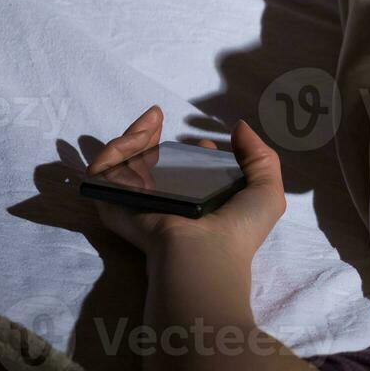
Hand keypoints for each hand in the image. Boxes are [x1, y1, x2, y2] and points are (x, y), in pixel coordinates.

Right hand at [85, 105, 286, 256]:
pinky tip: (136, 137)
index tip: (203, 143)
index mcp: (194, 201)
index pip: (182, 173)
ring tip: (150, 121)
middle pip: (147, 163)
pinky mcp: (115, 204)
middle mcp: (165, 201)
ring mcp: (138, 202)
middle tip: (157, 118)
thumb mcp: (266, 190)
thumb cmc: (239, 227)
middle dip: (148, 136)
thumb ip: (259, 155)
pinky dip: (114, 151)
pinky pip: (103, 173)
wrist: (207, 252)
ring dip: (131, 137)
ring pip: (122, 163)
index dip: (190, 152)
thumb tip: (238, 126)